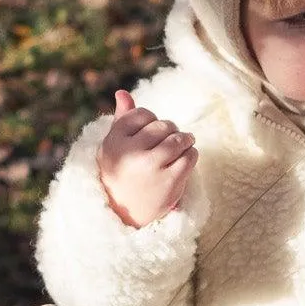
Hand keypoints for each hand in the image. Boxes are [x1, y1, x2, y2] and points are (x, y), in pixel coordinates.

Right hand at [97, 90, 196, 227]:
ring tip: (184, 142)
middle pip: (163, 126)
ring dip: (185, 139)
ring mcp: (151, 167)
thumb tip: (122, 92)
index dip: (151, 120)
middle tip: (171, 137)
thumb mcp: (113, 147)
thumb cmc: (120, 174)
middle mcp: (131, 153)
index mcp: (114, 141)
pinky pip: (189, 156)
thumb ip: (121, 119)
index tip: (150, 131)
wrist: (124, 213)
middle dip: (170, 130)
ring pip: (179, 139)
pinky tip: (185, 158)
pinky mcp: (169, 182)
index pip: (143, 114)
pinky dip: (191, 154)